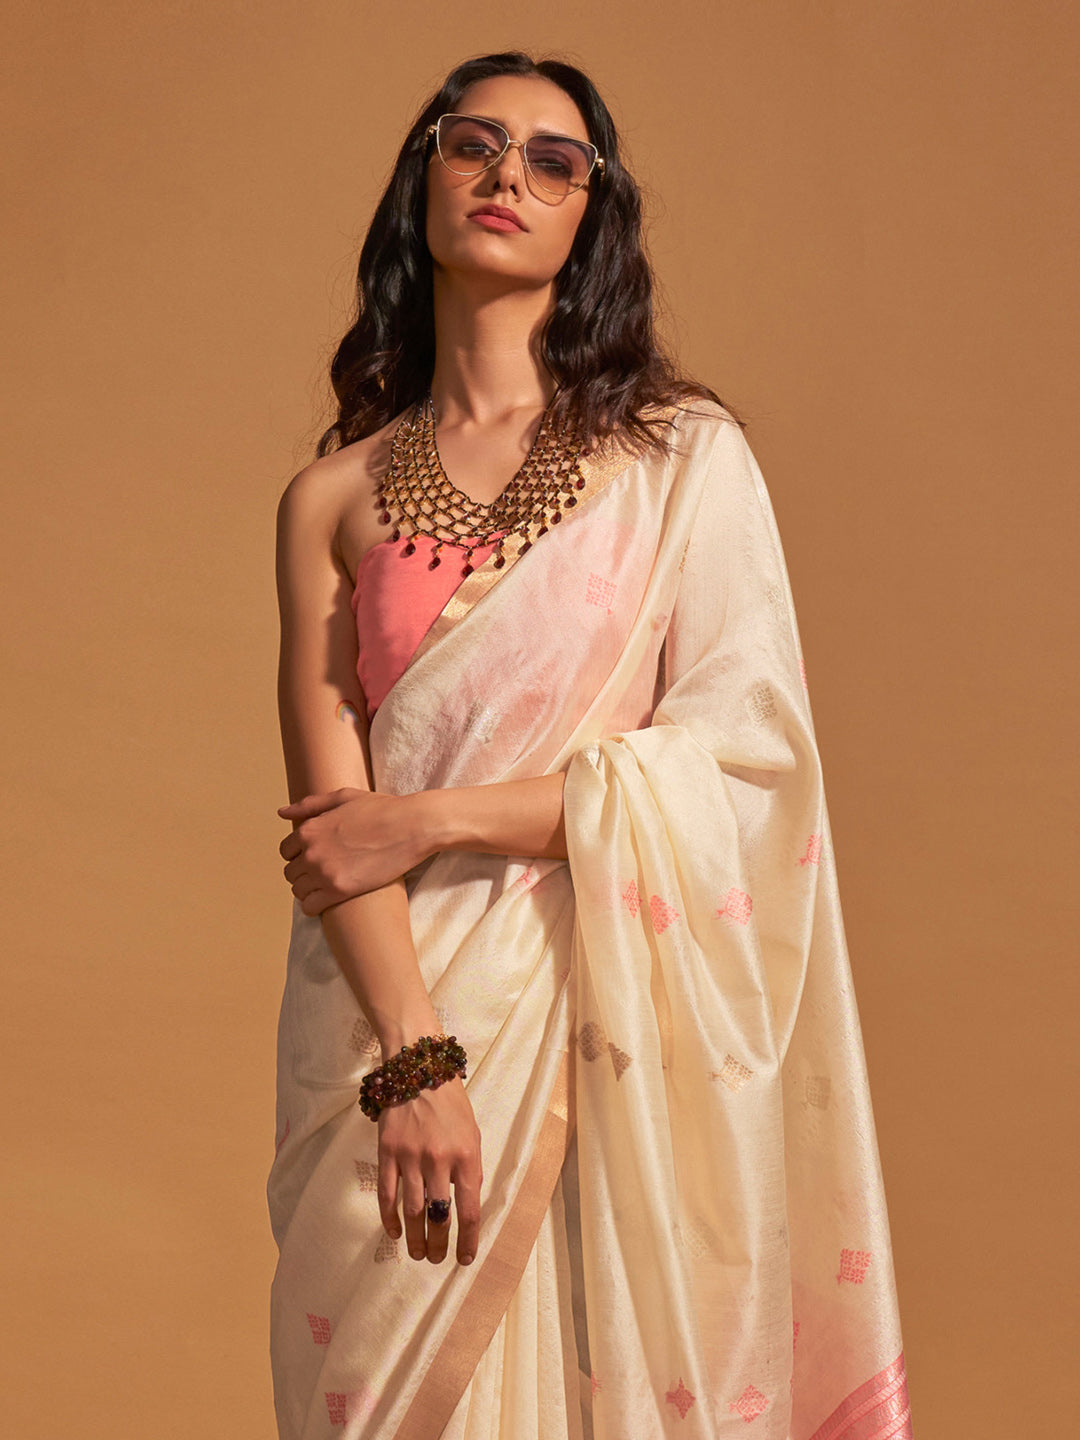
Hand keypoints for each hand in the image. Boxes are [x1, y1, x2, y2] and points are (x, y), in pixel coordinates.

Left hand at [277, 787, 434, 914]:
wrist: (412, 826)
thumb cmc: (382, 809)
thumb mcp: (343, 797)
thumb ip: (310, 805)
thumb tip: (281, 813)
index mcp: (309, 829)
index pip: (286, 851)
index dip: (299, 854)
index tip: (316, 857)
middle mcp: (311, 851)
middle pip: (290, 872)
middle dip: (304, 873)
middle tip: (324, 872)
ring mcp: (323, 872)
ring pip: (298, 891)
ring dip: (309, 890)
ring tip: (327, 886)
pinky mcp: (339, 890)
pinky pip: (310, 907)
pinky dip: (314, 906)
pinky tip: (328, 900)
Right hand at [377, 1076, 482, 1266]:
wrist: (419, 1071)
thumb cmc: (451, 1106)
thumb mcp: (472, 1135)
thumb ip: (469, 1170)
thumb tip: (465, 1207)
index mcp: (467, 1156)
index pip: (469, 1210)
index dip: (468, 1240)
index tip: (466, 1259)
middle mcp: (440, 1159)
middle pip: (439, 1216)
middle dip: (439, 1245)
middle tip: (437, 1260)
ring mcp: (411, 1157)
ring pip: (413, 1211)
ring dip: (416, 1239)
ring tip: (419, 1254)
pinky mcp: (388, 1152)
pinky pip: (387, 1195)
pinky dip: (390, 1219)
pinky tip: (395, 1233)